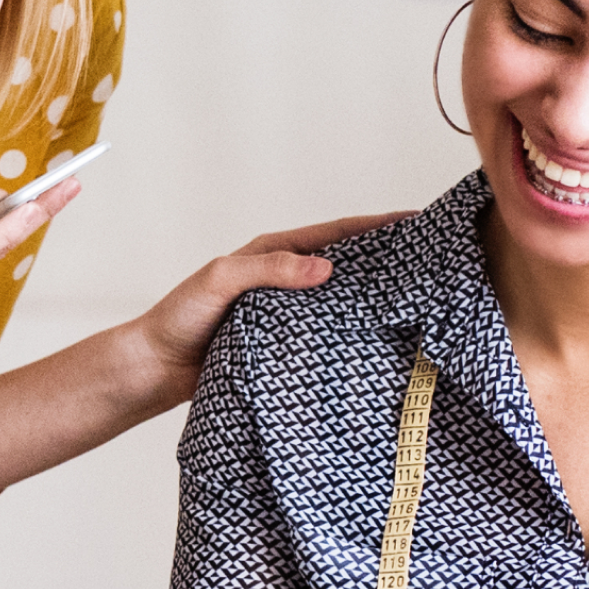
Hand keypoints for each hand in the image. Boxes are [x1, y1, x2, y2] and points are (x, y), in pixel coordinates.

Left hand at [127, 213, 413, 377]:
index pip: (335, 233)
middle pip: (346, 264)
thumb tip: (325, 267)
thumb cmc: (181, 318)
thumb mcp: (220, 281)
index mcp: (272, 253)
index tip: (416, 220)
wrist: (157, 368)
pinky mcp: (285, 345)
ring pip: (340, 301)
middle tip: (431, 262)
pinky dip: (352, 335)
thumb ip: (268, 269)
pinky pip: (326, 334)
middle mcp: (285, 279)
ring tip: (418, 303)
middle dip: (386, 260)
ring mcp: (288, 313)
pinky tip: (379, 345)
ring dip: (373, 300)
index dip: (376, 226)